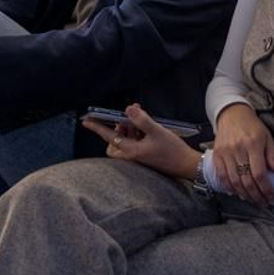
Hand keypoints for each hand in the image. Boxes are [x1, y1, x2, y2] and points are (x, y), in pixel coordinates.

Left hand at [82, 103, 201, 179]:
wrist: (187, 165)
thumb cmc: (172, 151)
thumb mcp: (157, 131)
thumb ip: (141, 120)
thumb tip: (128, 109)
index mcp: (131, 151)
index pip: (110, 136)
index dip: (97, 127)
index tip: (86, 120)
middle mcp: (132, 155)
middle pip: (114, 141)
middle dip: (117, 128)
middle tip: (126, 117)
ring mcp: (138, 156)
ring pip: (125, 141)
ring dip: (129, 128)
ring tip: (140, 116)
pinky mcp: (145, 155)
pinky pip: (134, 143)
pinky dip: (136, 133)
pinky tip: (146, 126)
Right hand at [212, 103, 273, 205]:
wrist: (232, 114)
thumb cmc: (252, 126)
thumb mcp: (267, 136)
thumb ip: (272, 154)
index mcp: (253, 144)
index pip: (259, 173)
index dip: (266, 188)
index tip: (272, 196)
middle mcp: (238, 149)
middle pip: (246, 180)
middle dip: (256, 195)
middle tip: (263, 202)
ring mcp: (225, 153)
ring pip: (234, 181)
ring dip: (244, 195)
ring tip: (252, 200)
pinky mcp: (217, 155)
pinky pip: (222, 176)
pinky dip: (229, 187)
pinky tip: (238, 192)